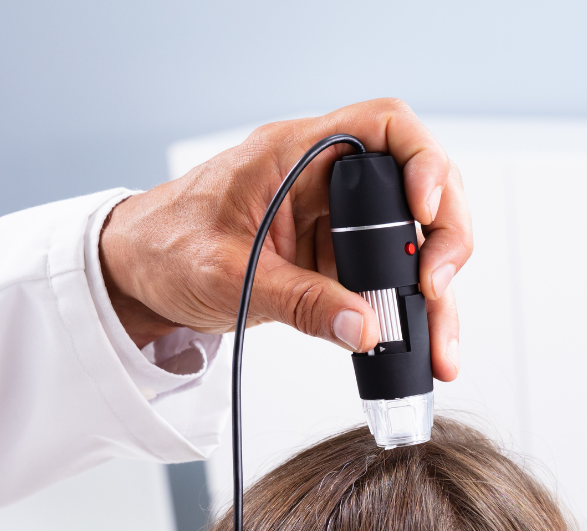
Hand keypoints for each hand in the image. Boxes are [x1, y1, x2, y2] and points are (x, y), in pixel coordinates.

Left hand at [98, 98, 471, 380]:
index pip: (385, 127)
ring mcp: (341, 221)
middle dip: (446, 241)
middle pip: (421, 188)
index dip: (422, 162)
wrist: (140, 273)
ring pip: (417, 242)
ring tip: (438, 347)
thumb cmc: (166, 248)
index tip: (424, 214)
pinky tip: (422, 347)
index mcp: (298, 154)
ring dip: (438, 294)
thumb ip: (298, 301)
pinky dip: (415, 314)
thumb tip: (365, 328)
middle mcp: (329, 180)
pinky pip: (395, 280)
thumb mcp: (225, 277)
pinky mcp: (342, 260)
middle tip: (437, 289)